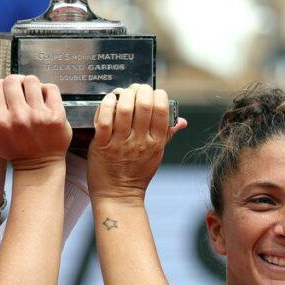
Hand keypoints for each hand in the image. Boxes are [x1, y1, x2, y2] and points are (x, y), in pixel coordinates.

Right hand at [0, 75, 70, 169]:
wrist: (39, 165)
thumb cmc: (13, 150)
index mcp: (1, 121)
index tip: (4, 93)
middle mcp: (19, 117)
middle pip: (12, 80)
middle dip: (14, 83)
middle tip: (18, 91)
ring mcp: (39, 116)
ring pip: (31, 81)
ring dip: (30, 85)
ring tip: (31, 95)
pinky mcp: (57, 116)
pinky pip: (50, 88)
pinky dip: (47, 89)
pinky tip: (43, 99)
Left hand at [88, 84, 187, 201]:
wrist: (117, 196)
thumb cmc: (136, 175)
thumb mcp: (157, 155)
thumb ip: (167, 135)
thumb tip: (182, 121)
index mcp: (156, 142)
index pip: (162, 110)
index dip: (158, 95)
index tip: (152, 92)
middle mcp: (140, 141)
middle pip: (144, 105)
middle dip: (140, 90)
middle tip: (135, 88)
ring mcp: (120, 143)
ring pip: (124, 110)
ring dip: (124, 95)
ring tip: (122, 92)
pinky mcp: (102, 145)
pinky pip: (104, 120)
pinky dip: (106, 105)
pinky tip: (108, 100)